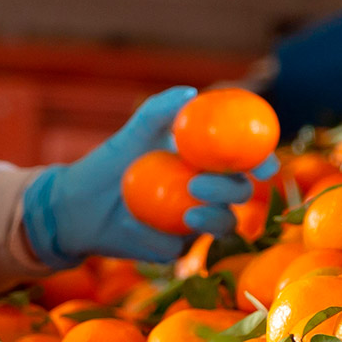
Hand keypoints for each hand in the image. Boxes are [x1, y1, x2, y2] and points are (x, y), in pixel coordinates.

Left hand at [20, 86, 278, 267]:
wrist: (77, 205)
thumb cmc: (111, 162)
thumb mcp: (133, 133)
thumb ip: (159, 110)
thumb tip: (188, 93)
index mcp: (209, 160)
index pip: (248, 159)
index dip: (263, 161)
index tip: (263, 164)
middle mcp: (210, 191)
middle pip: (241, 191)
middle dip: (231, 188)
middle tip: (199, 182)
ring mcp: (195, 221)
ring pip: (225, 223)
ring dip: (216, 217)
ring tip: (189, 211)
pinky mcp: (175, 248)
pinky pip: (184, 248)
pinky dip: (173, 239)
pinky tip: (152, 230)